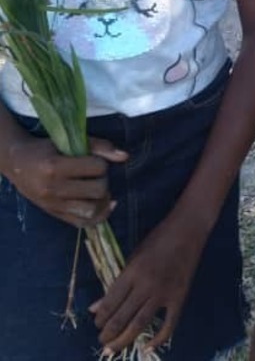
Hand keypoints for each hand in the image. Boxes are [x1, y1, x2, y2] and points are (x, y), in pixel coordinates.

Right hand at [4, 135, 126, 226]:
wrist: (18, 165)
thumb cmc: (46, 149)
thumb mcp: (69, 142)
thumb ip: (98, 146)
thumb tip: (125, 156)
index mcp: (55, 167)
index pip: (96, 168)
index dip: (102, 162)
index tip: (95, 160)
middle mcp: (53, 189)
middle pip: (98, 190)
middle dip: (104, 180)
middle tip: (97, 175)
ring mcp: (53, 205)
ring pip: (92, 210)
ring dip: (103, 200)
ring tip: (100, 190)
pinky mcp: (54, 214)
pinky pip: (82, 223)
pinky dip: (99, 216)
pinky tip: (106, 205)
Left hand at [91, 208, 206, 353]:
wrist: (189, 228)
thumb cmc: (159, 238)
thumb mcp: (134, 257)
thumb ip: (117, 283)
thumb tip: (96, 308)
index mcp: (132, 271)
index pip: (110, 303)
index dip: (100, 318)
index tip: (97, 324)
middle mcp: (146, 284)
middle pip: (122, 317)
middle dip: (108, 334)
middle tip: (103, 343)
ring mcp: (164, 292)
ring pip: (140, 324)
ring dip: (124, 339)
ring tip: (113, 349)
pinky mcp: (180, 296)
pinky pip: (169, 324)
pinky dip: (158, 339)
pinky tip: (147, 347)